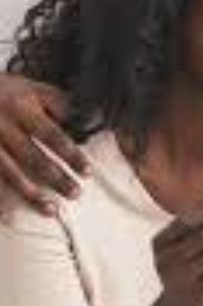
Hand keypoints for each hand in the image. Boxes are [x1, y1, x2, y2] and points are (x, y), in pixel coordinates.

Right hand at [0, 73, 88, 212]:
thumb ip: (59, 103)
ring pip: (8, 172)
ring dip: (31, 194)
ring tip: (52, 210)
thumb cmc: (4, 91)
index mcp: (21, 106)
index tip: (88, 171)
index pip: (51, 134)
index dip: (70, 154)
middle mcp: (2, 125)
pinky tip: (7, 217)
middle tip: (76, 194)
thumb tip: (92, 119)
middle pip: (32, 156)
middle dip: (56, 178)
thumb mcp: (30, 88)